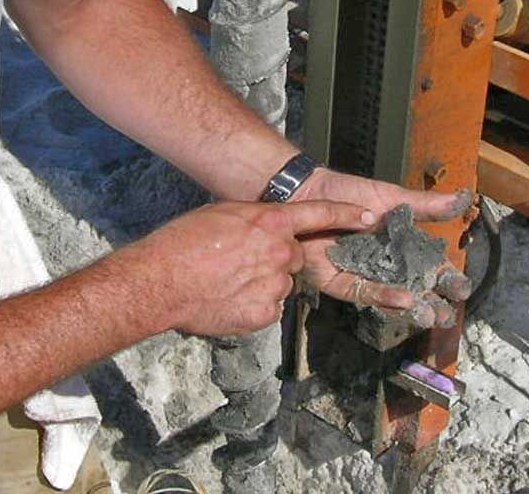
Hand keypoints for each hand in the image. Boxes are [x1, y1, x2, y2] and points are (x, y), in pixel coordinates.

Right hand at [134, 199, 375, 338]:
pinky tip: (225, 300)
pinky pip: (267, 308)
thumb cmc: (181, 243)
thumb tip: (260, 232)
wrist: (160, 281)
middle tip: (240, 263)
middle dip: (275, 259)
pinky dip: (251, 306)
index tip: (367, 218)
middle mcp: (279, 251)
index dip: (345, 215)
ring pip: (279, 285)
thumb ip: (251, 223)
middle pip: (292, 256)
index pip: (319, 214)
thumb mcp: (220, 216)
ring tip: (225, 283)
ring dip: (261, 284)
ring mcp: (275, 285)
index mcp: (269, 221)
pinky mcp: (265, 314)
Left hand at [293, 167, 472, 325]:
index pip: (431, 266)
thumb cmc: (348, 192)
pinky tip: (403, 300)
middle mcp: (385, 265)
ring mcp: (364, 274)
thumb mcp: (390, 196)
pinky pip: (364, 292)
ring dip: (413, 306)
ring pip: (393, 296)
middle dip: (433, 302)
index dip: (447, 278)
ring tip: (431, 315)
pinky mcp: (341, 281)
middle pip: (415, 287)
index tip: (462, 288)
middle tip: (448, 315)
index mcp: (401, 246)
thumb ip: (425, 205)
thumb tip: (463, 200)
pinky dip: (383, 296)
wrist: (308, 192)